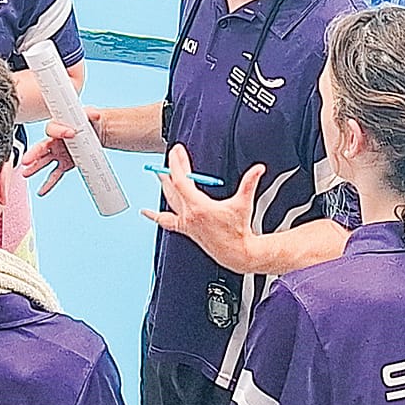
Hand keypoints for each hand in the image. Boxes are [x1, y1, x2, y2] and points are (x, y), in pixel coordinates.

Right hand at [24, 107, 103, 195]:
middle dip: (33, 154)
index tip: (71, 133)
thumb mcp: (88, 115)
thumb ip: (89, 113)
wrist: (96, 132)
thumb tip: (95, 115)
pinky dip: (48, 184)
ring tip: (25, 174)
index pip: (53, 129)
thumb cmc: (88, 122)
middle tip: (26, 160)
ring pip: (43, 162)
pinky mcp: (64, 164)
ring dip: (35, 168)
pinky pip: (54, 174)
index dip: (60, 131)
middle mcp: (54, 141)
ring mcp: (57, 154)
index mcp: (58, 128)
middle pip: (41, 147)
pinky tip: (41, 191)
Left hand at [143, 144, 265, 272]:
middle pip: (172, 187)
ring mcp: (185, 223)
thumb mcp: (243, 204)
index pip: (180, 180)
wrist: (235, 253)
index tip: (177, 151)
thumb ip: (249, 183)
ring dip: (163, 185)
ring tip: (159, 173)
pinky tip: (146, 212)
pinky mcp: (185, 229)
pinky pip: (166, 222)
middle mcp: (188, 215)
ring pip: (168, 200)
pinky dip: (154, 216)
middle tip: (171, 156)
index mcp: (199, 206)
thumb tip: (258, 168)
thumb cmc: (238, 230)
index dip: (177, 163)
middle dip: (170, 169)